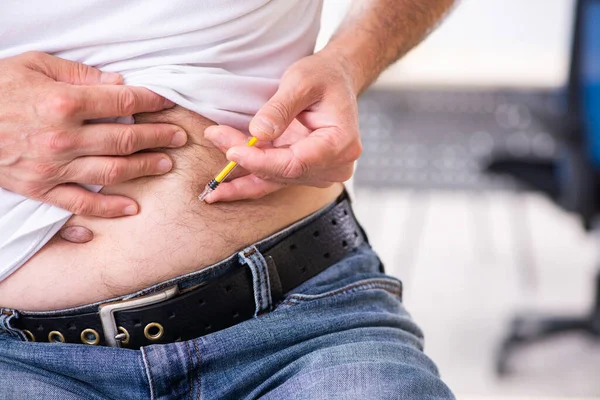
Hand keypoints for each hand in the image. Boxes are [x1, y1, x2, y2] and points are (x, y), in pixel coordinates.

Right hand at [0, 52, 186, 216]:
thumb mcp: (33, 66)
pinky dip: (106, 210)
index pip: (121, 101)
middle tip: (178, 137)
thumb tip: (118, 84)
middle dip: (158, 137)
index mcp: (63, 103)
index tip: (168, 102)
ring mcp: (52, 167)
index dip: (150, 101)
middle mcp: (63, 138)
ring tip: (165, 164)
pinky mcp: (40, 189)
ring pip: (111, 172)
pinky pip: (79, 205)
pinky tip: (130, 209)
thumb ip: (79, 76)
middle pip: (124, 139)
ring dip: (143, 169)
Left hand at [203, 50, 361, 201]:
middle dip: (246, 158)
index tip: (233, 151)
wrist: (335, 81)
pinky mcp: (304, 173)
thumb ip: (280, 107)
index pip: (296, 163)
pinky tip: (217, 192)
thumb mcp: (301, 81)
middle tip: (215, 135)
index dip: (262, 161)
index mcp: (341, 144)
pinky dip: (245, 185)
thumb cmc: (323, 77)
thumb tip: (258, 134)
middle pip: (282, 171)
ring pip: (273, 177)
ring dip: (242, 165)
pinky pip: (272, 182)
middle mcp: (335, 166)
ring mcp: (320, 173)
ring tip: (216, 141)